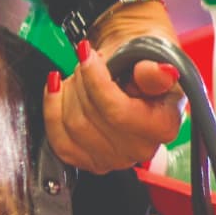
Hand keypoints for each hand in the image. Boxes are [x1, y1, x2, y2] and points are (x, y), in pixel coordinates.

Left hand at [45, 10, 185, 173]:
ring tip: (79, 74)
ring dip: (67, 91)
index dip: (95, 81)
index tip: (86, 54)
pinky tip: (57, 89)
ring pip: (70, 125)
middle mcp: (141, 149)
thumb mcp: (154, 61)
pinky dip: (51, 108)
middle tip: (86, 60)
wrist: (129, 76)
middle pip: (89, 118)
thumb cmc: (141, 68)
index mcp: (164, 126)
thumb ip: (154, 71)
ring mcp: (113, 159)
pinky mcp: (86, 160)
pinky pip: (57, 138)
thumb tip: (161, 71)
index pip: (118, 112)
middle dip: (80, 80)